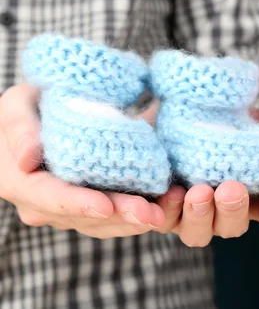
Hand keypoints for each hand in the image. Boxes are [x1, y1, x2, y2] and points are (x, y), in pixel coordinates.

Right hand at [0, 85, 167, 237]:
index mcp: (21, 183)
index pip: (51, 198)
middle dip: (121, 216)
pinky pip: (121, 217)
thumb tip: (26, 157)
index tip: (105, 206)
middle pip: (87, 216)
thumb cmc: (28, 107)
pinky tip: (170, 204)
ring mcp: (72, 212)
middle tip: (153, 213)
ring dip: (139, 219)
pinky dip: (145, 211)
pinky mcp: (97, 208)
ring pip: (108, 223)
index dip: (79, 204)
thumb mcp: (17, 105)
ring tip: (169, 209)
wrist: (43, 119)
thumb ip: (19, 127)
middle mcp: (45, 206)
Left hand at [153, 108, 258, 246]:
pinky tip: (172, 191)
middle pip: (234, 226)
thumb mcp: (241, 120)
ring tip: (199, 192)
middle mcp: (221, 212)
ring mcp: (191, 216)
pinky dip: (169, 209)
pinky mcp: (162, 214)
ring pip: (199, 234)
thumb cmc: (214, 119)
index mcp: (249, 195)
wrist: (168, 112)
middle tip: (232, 189)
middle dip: (234, 209)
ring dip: (201, 215)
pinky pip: (164, 221)